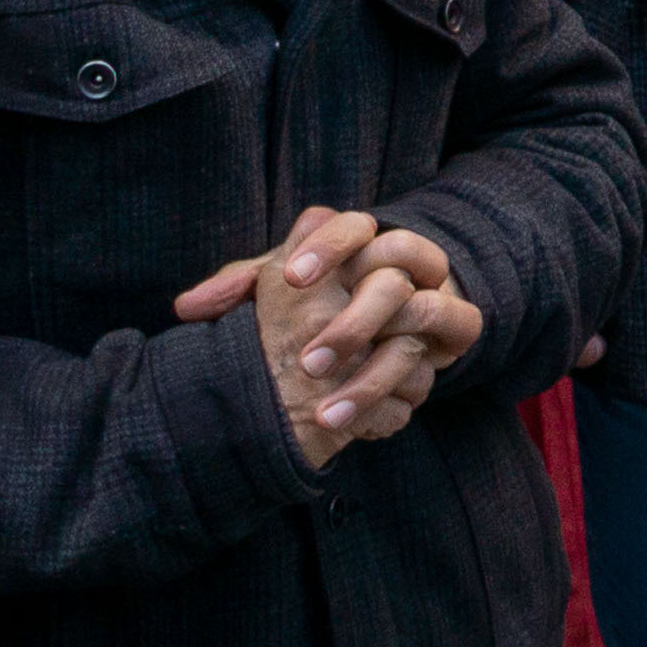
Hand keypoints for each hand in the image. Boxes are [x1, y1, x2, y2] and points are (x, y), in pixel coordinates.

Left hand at [177, 207, 482, 461]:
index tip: (291, 279)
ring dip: (377, 366)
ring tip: (324, 410)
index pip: (350, 224)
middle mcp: (406, 257)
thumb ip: (239, 291)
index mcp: (361, 240)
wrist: (384, 331)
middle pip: (397, 261)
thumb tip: (188, 307)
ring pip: (425, 310)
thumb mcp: (279, 293)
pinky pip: (447, 345)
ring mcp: (438, 290)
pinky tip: (354, 422)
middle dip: (353, 318)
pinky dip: (401, 387)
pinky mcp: (458, 328)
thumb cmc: (319, 306)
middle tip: (308, 364)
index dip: (326, 247)